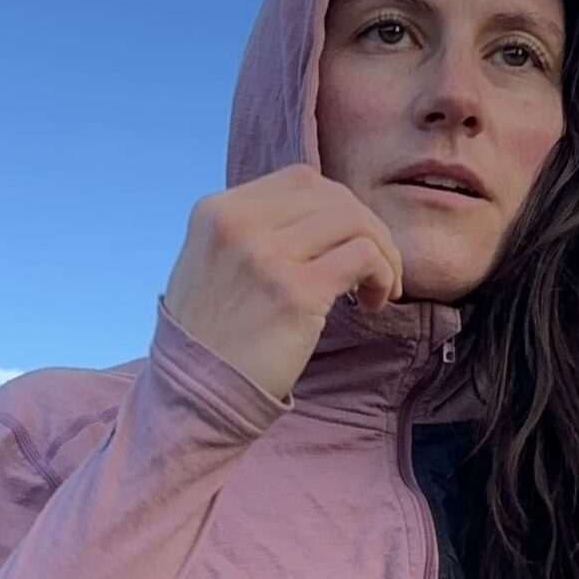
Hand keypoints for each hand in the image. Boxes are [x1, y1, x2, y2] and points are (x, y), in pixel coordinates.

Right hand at [160, 163, 405, 404]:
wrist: (194, 398)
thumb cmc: (213, 341)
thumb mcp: (212, 265)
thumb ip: (253, 233)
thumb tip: (323, 220)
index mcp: (216, 211)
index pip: (300, 181)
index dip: (338, 208)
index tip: (347, 244)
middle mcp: (238, 224)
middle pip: (333, 197)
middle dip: (369, 229)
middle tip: (378, 270)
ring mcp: (264, 255)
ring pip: (354, 221)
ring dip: (383, 252)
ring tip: (380, 289)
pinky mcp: (294, 291)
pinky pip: (364, 256)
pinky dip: (383, 274)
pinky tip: (375, 302)